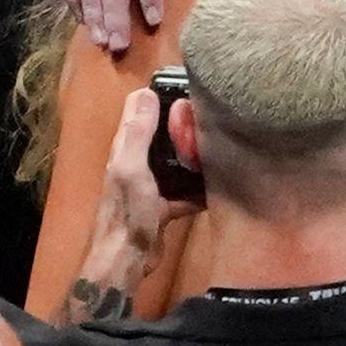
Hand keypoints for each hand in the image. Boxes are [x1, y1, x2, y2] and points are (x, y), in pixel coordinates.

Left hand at [71, 88, 202, 320]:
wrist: (128, 260)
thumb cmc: (128, 212)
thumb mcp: (130, 167)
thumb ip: (137, 133)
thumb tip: (145, 92)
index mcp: (124, 150)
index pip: (140, 112)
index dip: (159, 96)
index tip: (189, 85)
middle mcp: (136, 163)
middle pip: (162, 135)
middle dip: (183, 123)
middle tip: (214, 112)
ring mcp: (151, 186)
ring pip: (176, 161)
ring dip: (194, 154)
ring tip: (221, 141)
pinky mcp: (165, 207)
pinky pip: (186, 190)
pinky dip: (201, 187)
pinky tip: (220, 181)